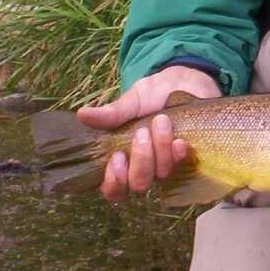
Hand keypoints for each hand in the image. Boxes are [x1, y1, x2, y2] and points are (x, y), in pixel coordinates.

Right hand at [77, 66, 220, 202]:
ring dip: (160, 149)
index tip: (117, 158)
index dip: (114, 182)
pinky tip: (180, 140)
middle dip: (141, 159)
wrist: (184, 81)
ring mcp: (167, 164)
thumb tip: (82, 114)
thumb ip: (111, 113)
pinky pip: (183, 165)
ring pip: (161, 174)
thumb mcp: (131, 101)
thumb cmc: (153, 94)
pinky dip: (179, 153)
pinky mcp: (188, 157)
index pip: (114, 189)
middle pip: (139, 184)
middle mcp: (145, 168)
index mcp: (124, 160)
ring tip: (161, 121)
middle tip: (142, 132)